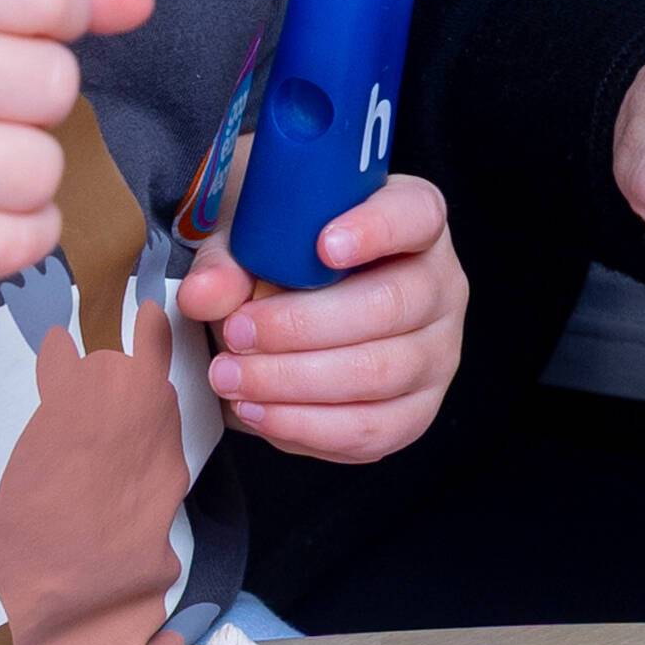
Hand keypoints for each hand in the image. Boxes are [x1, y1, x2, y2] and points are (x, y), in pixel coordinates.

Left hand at [175, 173, 466, 463]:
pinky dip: (307, 426)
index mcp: (413, 219)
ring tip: (233, 379)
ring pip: (379, 374)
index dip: (376, 230)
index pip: (417, 214)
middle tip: (236, 332)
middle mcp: (439, 284)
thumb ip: (225, 262)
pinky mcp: (417, 411)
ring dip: (294, 382)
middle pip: (390, 305)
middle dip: (303, 326)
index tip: (323, 246)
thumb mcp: (247, 242)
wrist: (287, 316)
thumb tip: (204, 294)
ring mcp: (436, 352)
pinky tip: (259, 411)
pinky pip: (372, 430)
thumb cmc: (279, 261)